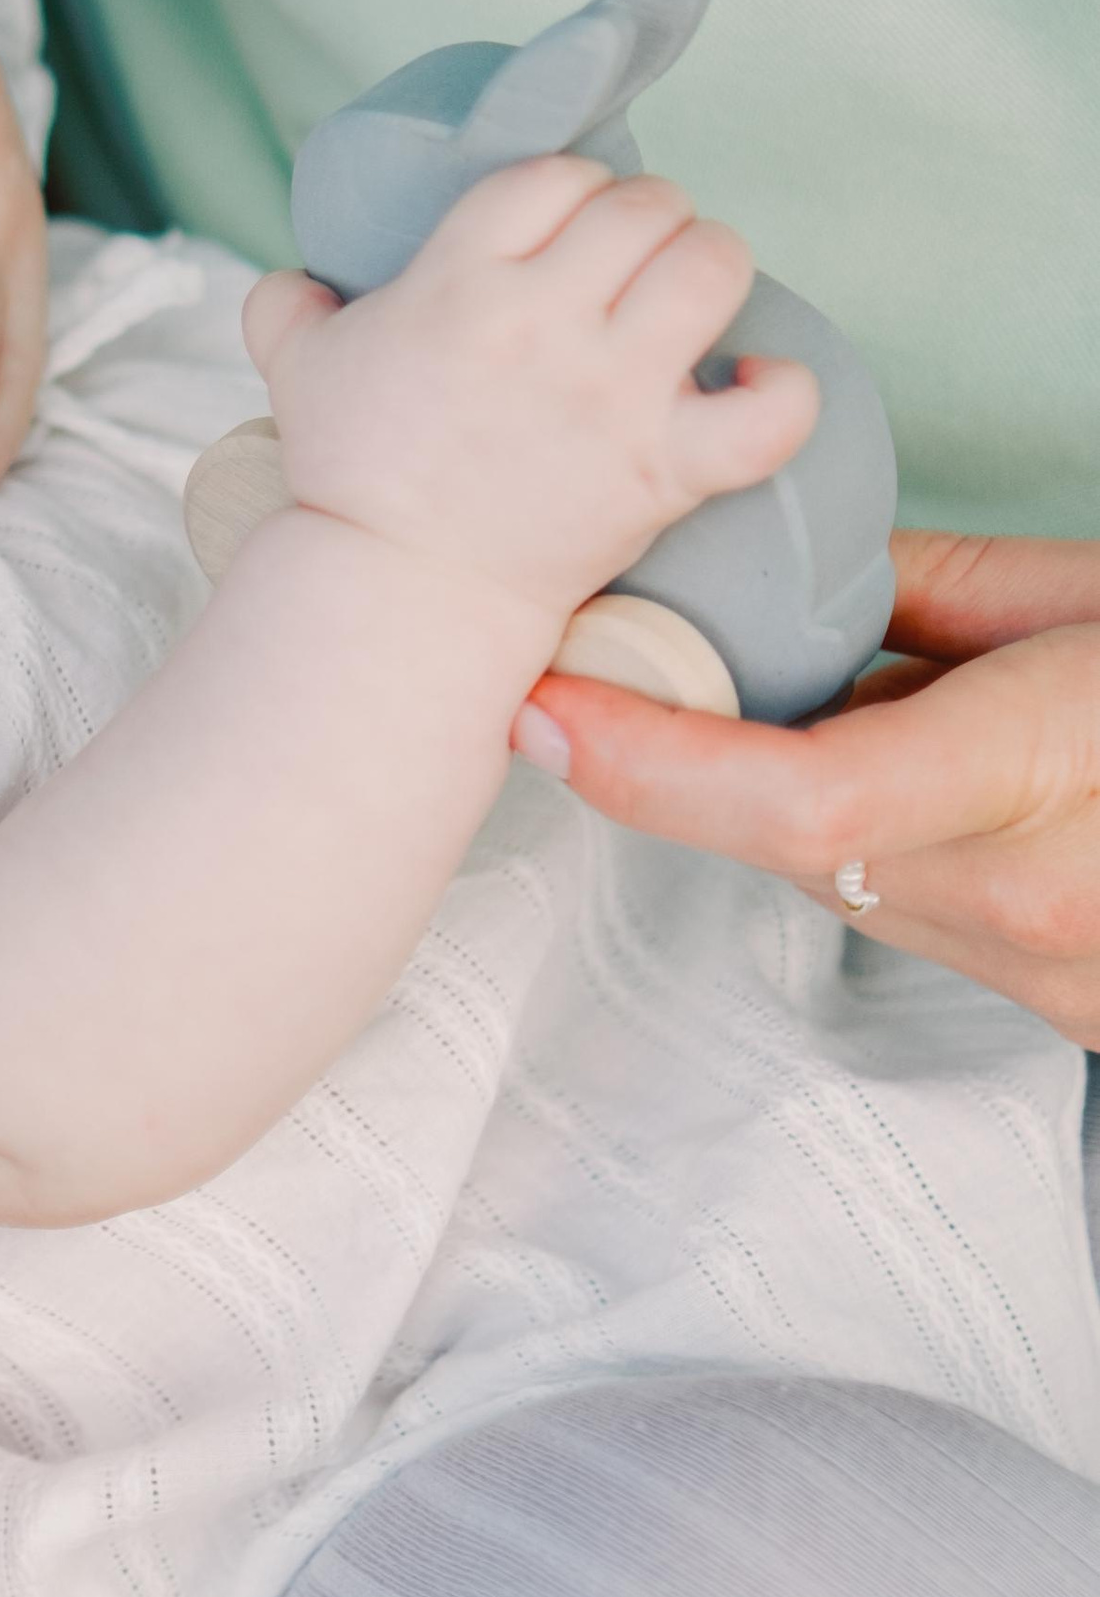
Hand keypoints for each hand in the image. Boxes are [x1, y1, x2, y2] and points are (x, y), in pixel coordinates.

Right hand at [241, 159, 814, 628]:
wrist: (402, 593)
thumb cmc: (352, 480)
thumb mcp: (296, 372)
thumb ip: (286, 307)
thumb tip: (295, 282)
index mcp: (460, 283)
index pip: (554, 175)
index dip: (574, 188)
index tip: (571, 226)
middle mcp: (544, 324)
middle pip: (645, 207)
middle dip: (648, 221)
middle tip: (634, 264)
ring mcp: (613, 397)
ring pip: (714, 267)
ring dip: (712, 268)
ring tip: (691, 301)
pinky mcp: (664, 470)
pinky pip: (769, 413)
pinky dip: (784, 390)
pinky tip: (756, 383)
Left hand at [520, 530, 1099, 1047]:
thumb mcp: (1097, 591)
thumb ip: (935, 588)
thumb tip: (792, 588)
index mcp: (1051, 765)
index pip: (803, 800)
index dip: (651, 762)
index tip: (552, 710)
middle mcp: (1037, 901)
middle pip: (789, 844)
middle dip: (715, 761)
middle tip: (663, 665)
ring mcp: (1054, 976)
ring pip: (842, 889)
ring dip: (819, 807)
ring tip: (911, 717)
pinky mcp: (1065, 1009)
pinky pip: (917, 918)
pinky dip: (898, 851)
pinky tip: (962, 793)